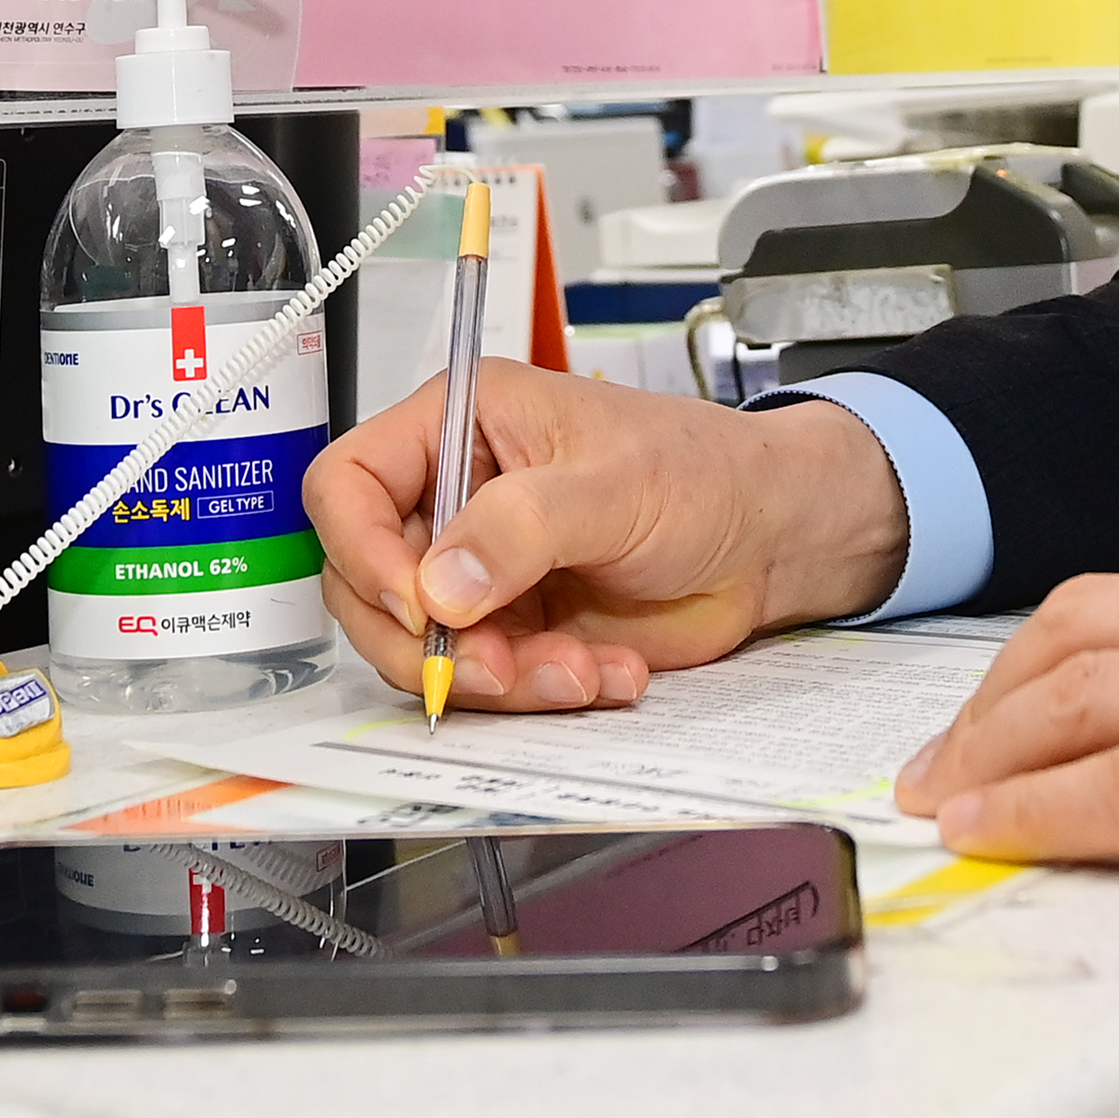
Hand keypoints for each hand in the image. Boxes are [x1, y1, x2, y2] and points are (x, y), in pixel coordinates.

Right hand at [303, 362, 907, 710]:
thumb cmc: (703, 473)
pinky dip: (540, 692)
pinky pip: (486, 682)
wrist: (770, 541)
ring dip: (498, 678)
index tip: (418, 605)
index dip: (362, 550)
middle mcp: (455, 497)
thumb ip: (520, 526)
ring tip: (580, 670)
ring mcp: (481, 570)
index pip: (348, 484)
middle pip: (368, 584)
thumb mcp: (612, 485)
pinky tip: (606, 673)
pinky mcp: (514, 629)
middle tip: (498, 666)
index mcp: (459, 424)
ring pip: (426, 648)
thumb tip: (439, 584)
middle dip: (432, 642)